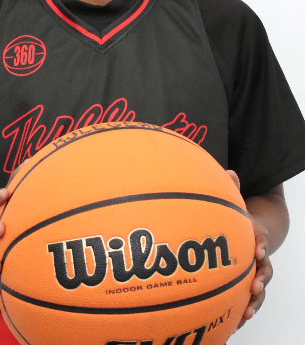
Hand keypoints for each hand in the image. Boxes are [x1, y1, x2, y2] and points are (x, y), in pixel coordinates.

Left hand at [226, 170, 272, 330]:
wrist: (245, 233)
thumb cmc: (236, 218)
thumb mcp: (234, 203)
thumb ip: (232, 189)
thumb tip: (229, 171)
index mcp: (255, 235)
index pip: (262, 238)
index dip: (261, 244)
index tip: (258, 250)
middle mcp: (257, 256)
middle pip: (265, 270)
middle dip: (261, 279)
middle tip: (254, 286)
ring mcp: (253, 272)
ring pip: (259, 288)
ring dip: (255, 300)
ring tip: (247, 313)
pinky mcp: (244, 284)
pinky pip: (247, 299)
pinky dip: (243, 310)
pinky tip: (234, 324)